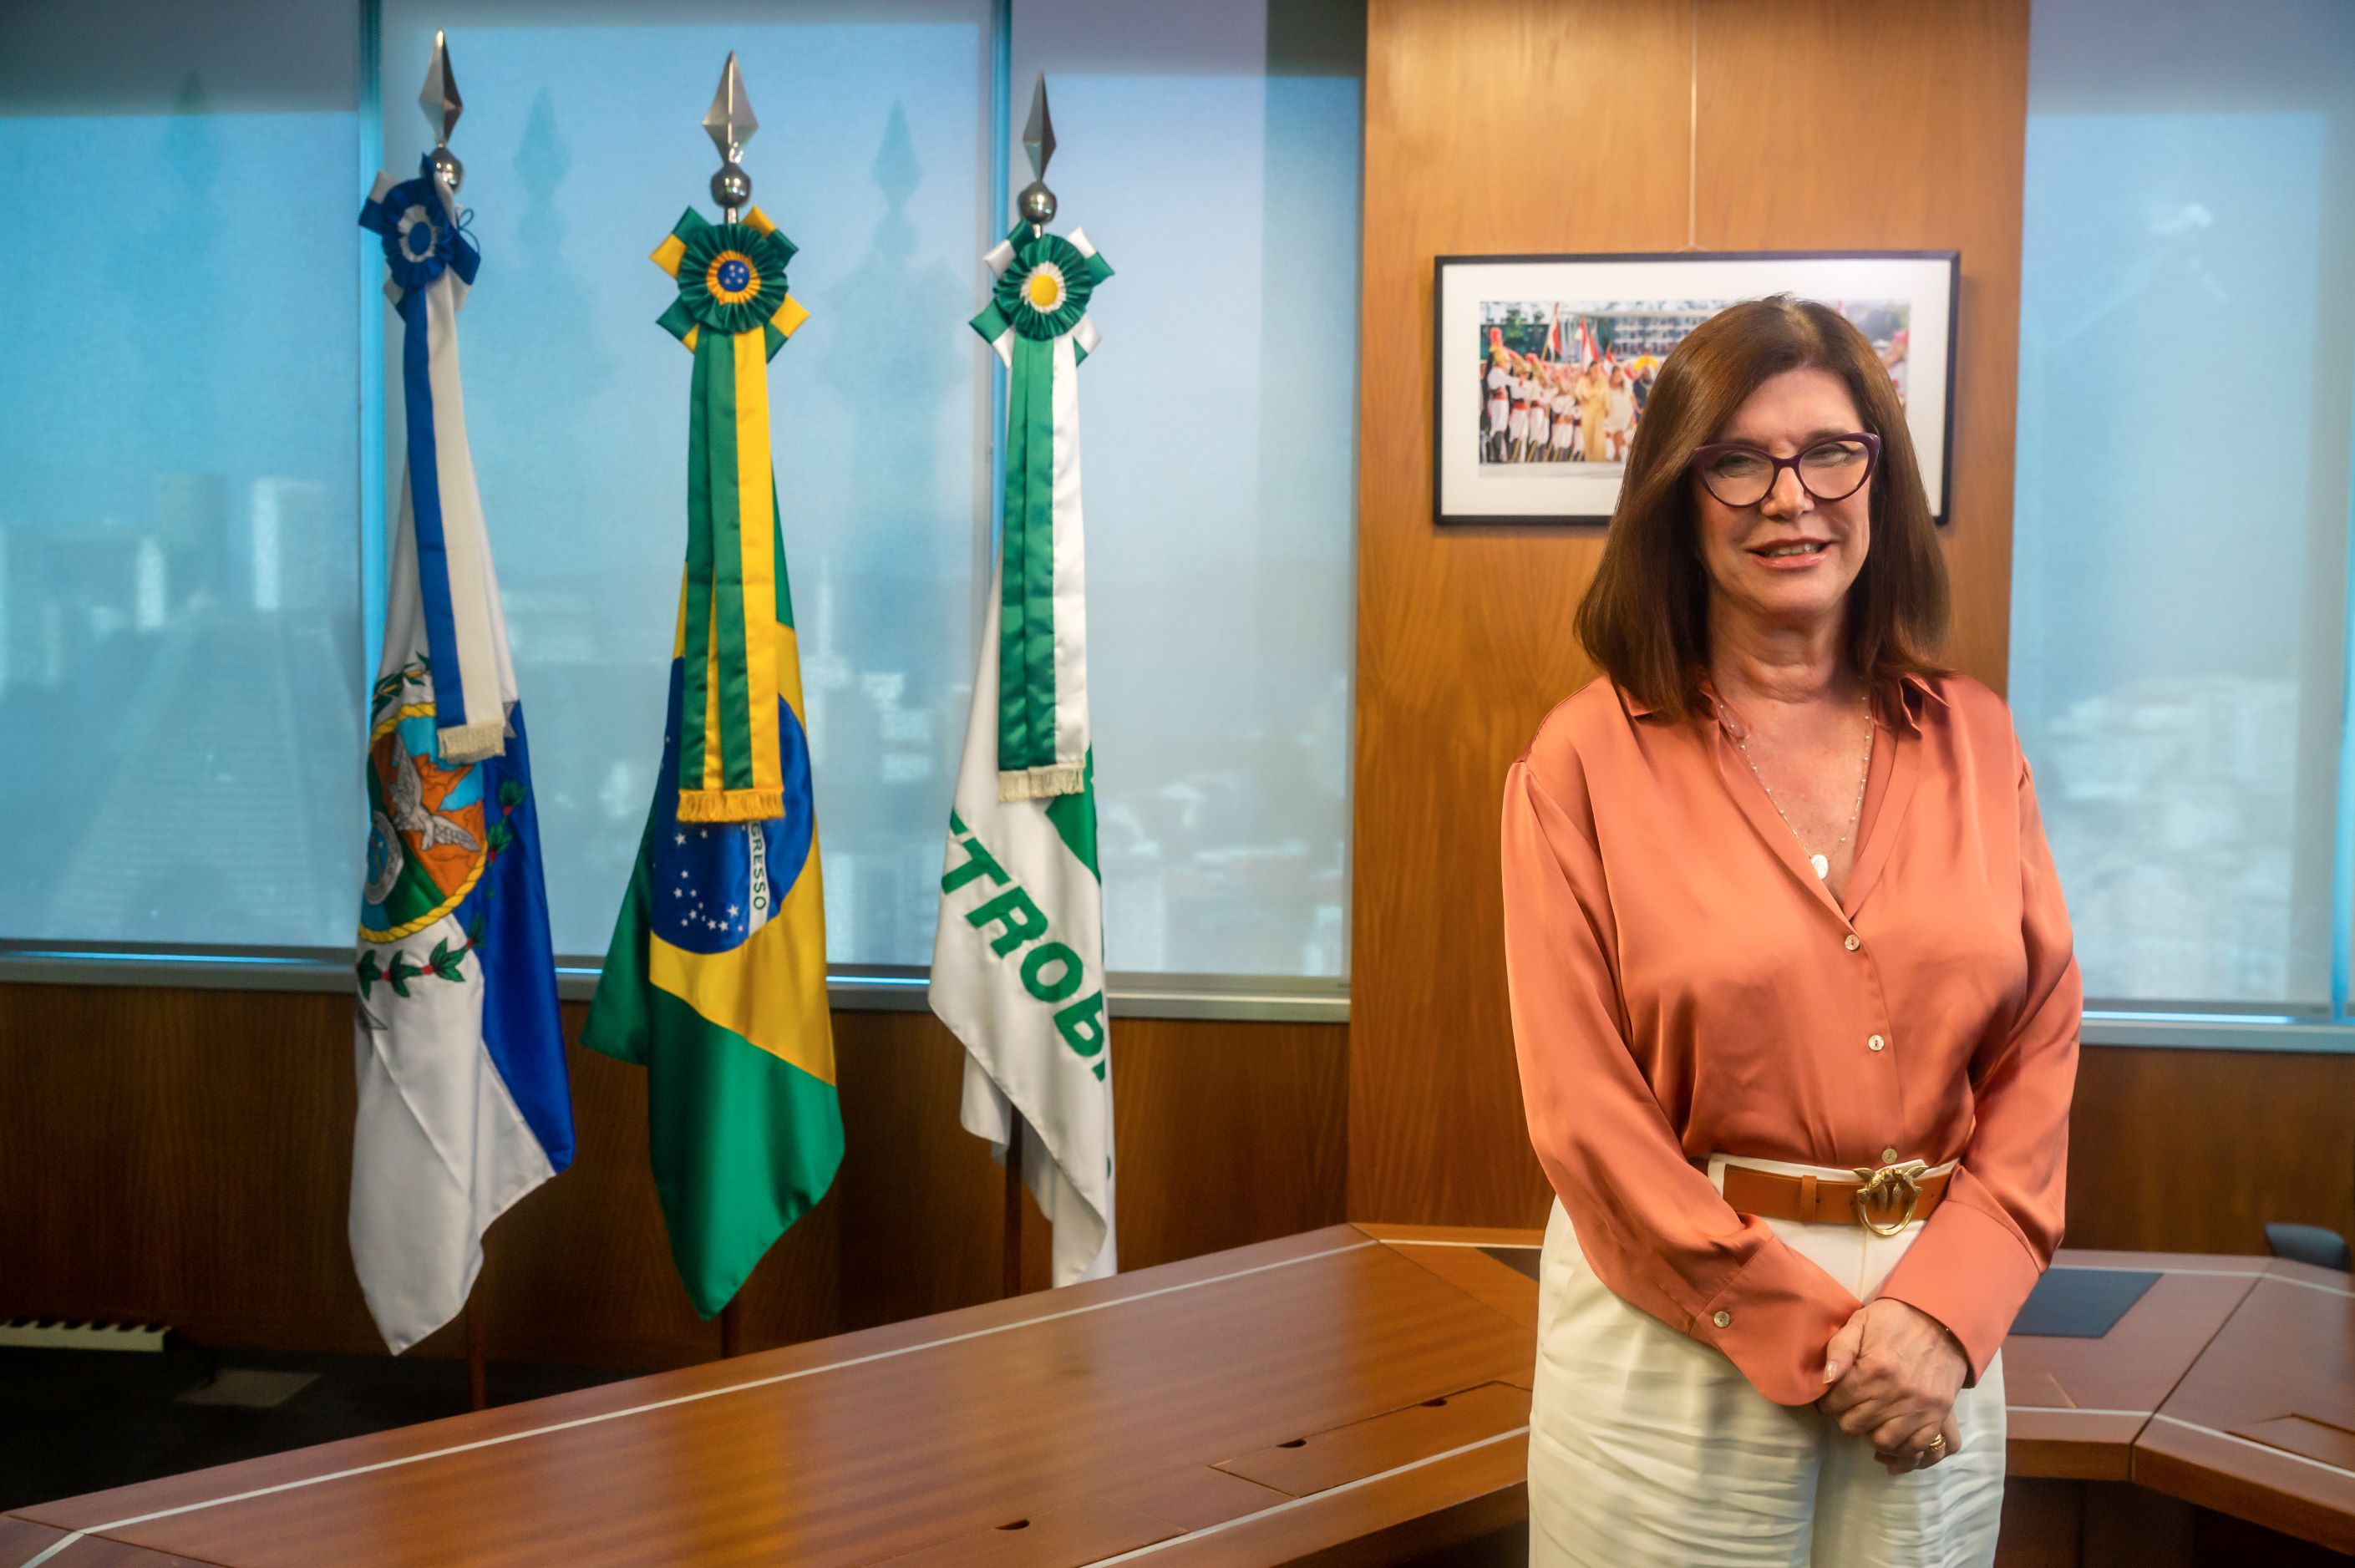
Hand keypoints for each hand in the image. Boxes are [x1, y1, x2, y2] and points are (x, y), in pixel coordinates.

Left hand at [1818, 1298, 1967, 1469]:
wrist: (1942, 1321)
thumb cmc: (1895, 1321)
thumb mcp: (1860, 1322)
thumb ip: (1839, 1349)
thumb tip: (1825, 1380)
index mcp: (1874, 1369)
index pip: (1836, 1402)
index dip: (1827, 1402)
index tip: (1830, 1398)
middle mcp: (1896, 1392)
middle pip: (1855, 1425)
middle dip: (1845, 1417)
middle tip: (1848, 1408)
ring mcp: (1919, 1407)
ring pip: (1882, 1441)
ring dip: (1870, 1433)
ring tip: (1868, 1419)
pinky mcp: (1937, 1415)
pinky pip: (1915, 1446)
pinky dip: (1900, 1447)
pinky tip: (1890, 1434)